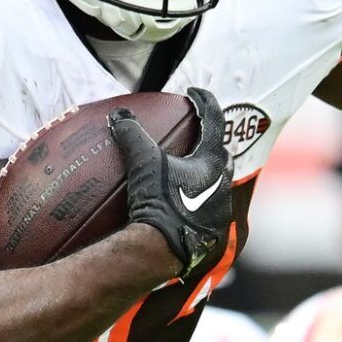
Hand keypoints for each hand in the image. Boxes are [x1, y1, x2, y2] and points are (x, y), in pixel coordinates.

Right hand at [114, 86, 232, 282]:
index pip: (214, 121)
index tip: (194, 93)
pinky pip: (212, 208)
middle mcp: (223, 183)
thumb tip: (119, 114)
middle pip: (222, 153)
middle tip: (196, 136)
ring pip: (220, 183)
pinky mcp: (214, 231)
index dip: (204, 101)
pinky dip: (201, 199)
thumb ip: (132, 135)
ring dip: (208, 173)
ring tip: (190, 171)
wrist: (162, 249)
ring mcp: (221, 209)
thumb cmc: (158, 202)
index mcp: (210, 162)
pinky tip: (186, 203)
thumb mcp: (143, 164)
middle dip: (212, 142)